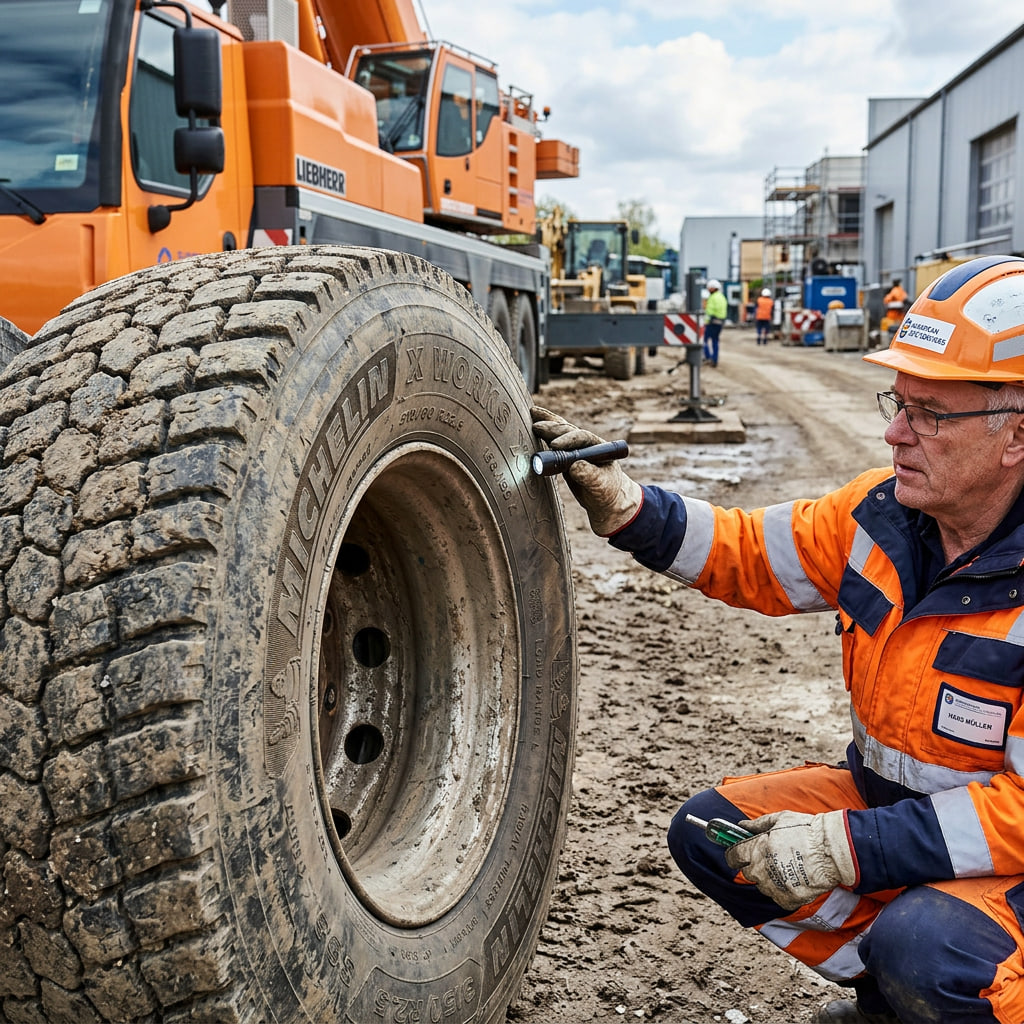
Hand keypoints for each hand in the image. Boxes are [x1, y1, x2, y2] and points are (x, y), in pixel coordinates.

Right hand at [531, 406, 642, 535]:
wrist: (605, 499)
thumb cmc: (606, 492)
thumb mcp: (601, 486)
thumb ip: (590, 475)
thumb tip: (574, 466)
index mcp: (598, 447)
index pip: (583, 438)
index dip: (568, 440)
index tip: (554, 446)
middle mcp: (586, 444)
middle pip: (568, 431)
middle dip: (553, 428)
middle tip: (537, 427)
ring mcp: (574, 448)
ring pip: (560, 432)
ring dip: (547, 424)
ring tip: (532, 413)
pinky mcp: (564, 455)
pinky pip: (552, 440)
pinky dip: (543, 432)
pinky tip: (533, 420)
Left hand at [724, 810, 856, 910]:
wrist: (832, 850)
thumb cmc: (806, 831)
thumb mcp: (780, 819)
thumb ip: (757, 824)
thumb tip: (742, 826)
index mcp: (757, 848)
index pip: (733, 856)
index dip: (734, 854)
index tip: (737, 854)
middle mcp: (762, 869)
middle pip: (748, 873)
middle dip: (754, 866)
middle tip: (768, 858)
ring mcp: (775, 886)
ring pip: (762, 886)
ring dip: (768, 879)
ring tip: (784, 868)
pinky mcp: (789, 898)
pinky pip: (777, 897)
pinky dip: (782, 891)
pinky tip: (792, 880)